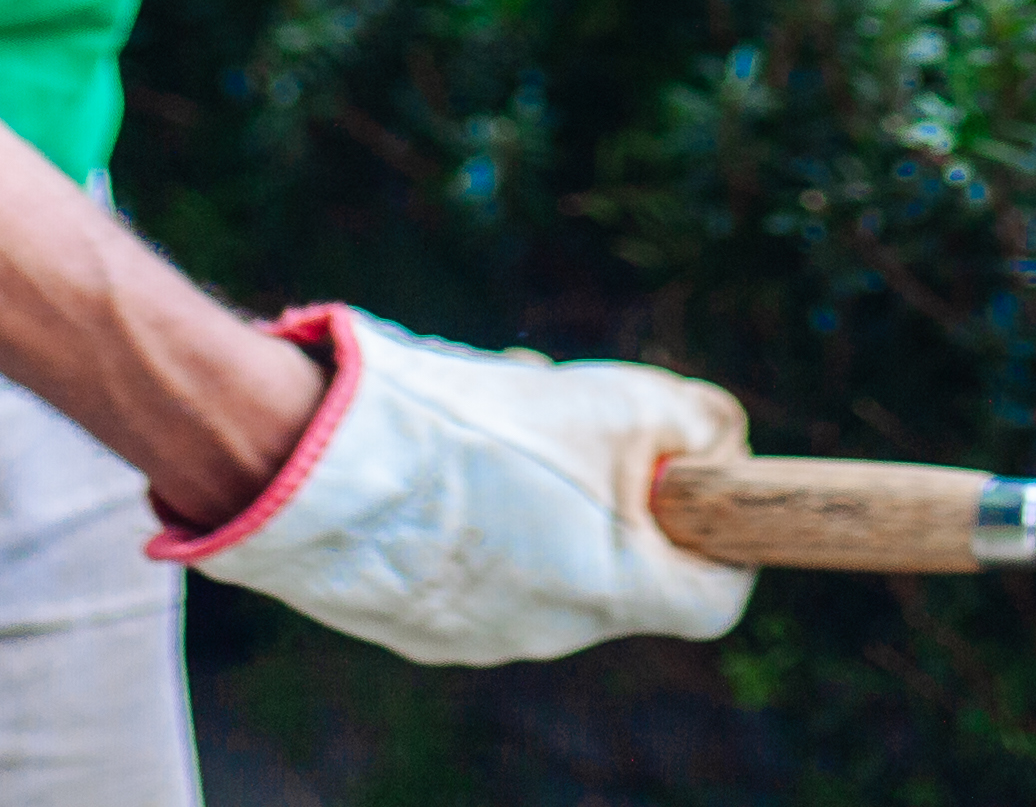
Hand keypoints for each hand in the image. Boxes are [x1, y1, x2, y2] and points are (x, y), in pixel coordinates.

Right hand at [152, 308, 755, 665]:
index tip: (695, 478)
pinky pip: (479, 567)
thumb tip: (718, 443)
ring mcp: (480, 635)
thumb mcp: (613, 399)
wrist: (315, 461)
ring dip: (542, 493)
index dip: (721, 534)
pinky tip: (440, 460)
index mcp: (612, 592)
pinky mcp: (417, 624)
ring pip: (547, 556)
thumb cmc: (474, 427)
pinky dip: (478, 516)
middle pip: (623, 562)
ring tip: (492, 422)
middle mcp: (551, 633)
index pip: (715, 600)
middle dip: (614, 487)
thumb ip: (692, 423)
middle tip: (571, 417)